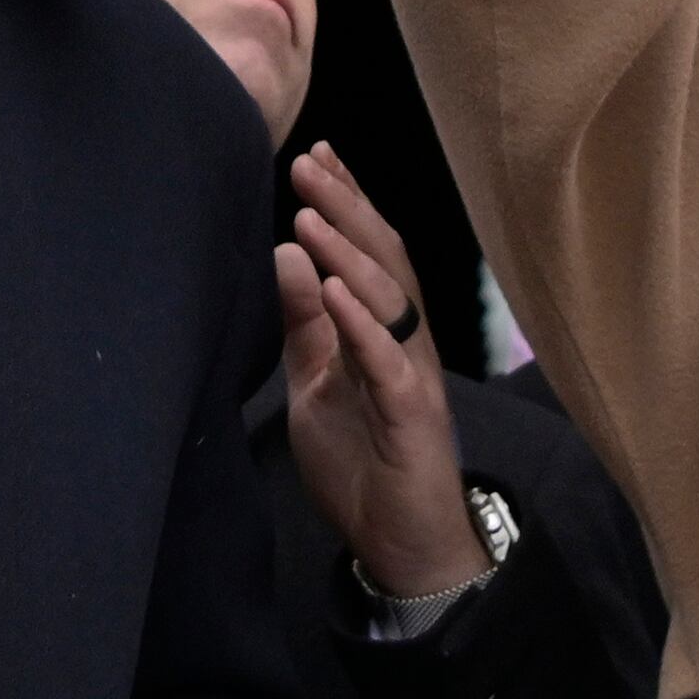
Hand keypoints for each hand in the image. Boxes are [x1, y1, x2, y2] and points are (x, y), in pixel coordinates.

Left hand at [275, 143, 486, 600]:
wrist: (402, 544)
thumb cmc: (362, 459)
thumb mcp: (316, 381)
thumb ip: (304, 322)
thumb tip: (284, 252)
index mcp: (385, 330)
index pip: (369, 252)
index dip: (347, 201)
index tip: (316, 154)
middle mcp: (407, 342)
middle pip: (383, 261)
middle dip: (346, 208)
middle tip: (307, 163)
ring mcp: (413, 376)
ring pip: (389, 300)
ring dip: (348, 254)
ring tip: (309, 216)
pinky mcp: (412, 417)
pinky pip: (389, 362)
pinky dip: (362, 324)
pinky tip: (336, 292)